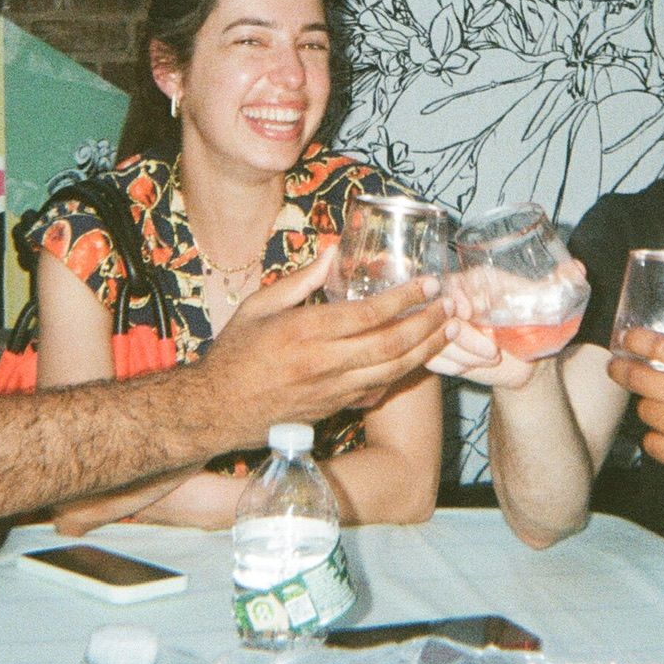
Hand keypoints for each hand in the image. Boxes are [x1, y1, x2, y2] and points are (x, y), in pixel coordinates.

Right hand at [204, 242, 454, 438]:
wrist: (213, 411)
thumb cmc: (233, 354)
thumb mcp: (257, 306)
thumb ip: (300, 281)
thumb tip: (333, 252)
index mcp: (305, 332)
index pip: (370, 313)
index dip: (406, 298)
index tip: (429, 283)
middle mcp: (323, 363)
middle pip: (391, 344)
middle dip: (428, 323)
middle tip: (450, 305)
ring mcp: (331, 391)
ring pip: (392, 371)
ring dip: (426, 350)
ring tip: (448, 329)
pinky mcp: (333, 409)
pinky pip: (377, 390)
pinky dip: (402, 374)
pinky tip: (419, 358)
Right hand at [425, 261, 565, 388]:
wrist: (529, 359)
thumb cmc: (537, 324)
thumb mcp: (548, 304)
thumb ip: (562, 283)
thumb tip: (578, 268)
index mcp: (475, 279)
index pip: (449, 282)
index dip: (454, 296)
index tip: (468, 312)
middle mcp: (454, 300)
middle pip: (438, 314)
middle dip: (462, 336)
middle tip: (491, 350)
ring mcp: (442, 325)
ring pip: (435, 339)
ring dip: (464, 354)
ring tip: (493, 357)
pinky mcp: (437, 348)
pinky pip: (433, 358)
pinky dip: (455, 365)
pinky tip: (476, 365)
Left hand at [606, 321, 663, 510]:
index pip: (661, 347)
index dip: (636, 340)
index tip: (628, 338)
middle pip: (639, 378)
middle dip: (621, 370)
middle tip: (617, 366)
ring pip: (645, 410)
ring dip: (647, 404)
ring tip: (656, 402)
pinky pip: (651, 443)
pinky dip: (655, 436)